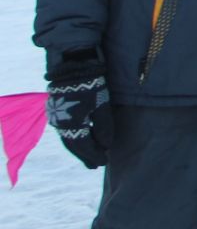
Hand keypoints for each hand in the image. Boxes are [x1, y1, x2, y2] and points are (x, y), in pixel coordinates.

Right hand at [46, 52, 112, 168]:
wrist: (73, 64)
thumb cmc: (90, 83)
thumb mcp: (101, 105)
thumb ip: (103, 126)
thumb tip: (106, 146)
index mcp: (70, 123)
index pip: (82, 146)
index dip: (92, 155)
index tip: (102, 163)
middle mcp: (60, 122)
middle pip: (73, 144)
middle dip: (85, 154)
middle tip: (95, 164)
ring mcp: (57, 115)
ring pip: (69, 136)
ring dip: (80, 146)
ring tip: (90, 154)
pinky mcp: (58, 108)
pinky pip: (66, 128)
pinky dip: (76, 135)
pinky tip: (83, 137)